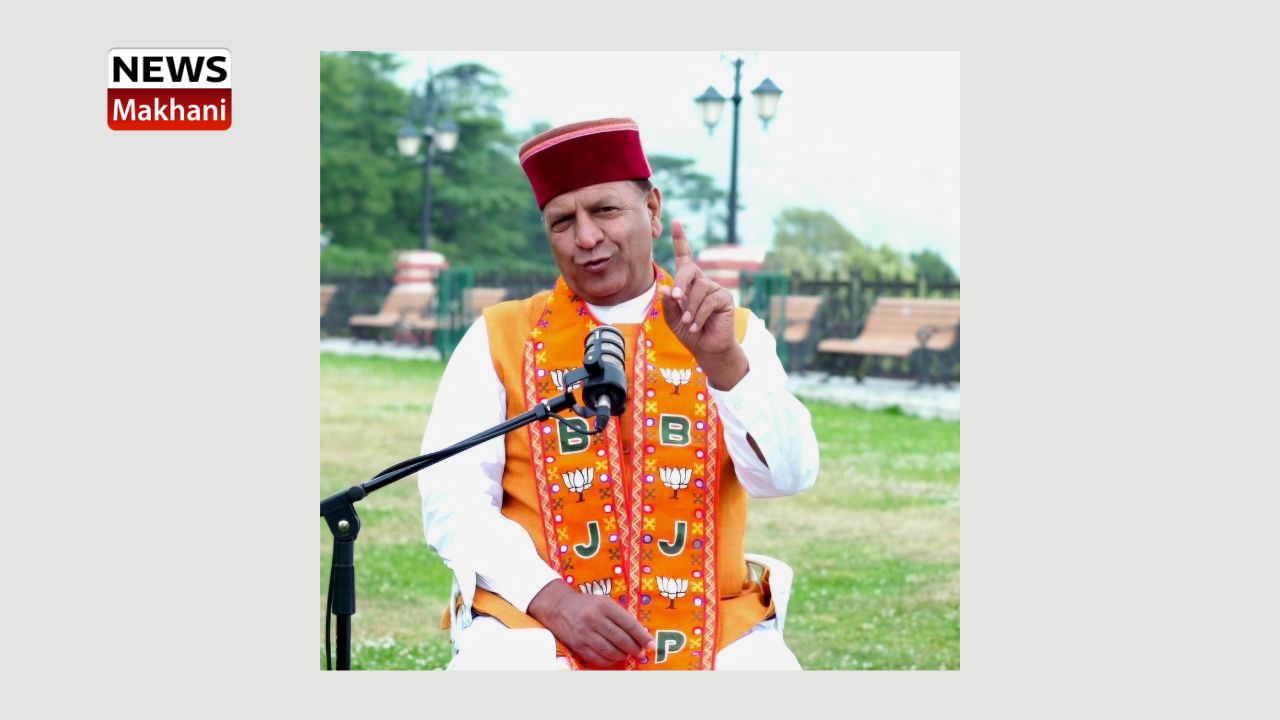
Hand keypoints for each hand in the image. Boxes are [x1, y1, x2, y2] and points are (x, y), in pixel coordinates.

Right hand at [526, 580, 653, 667]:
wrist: (558, 607)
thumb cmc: (587, 604)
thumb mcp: (604, 602)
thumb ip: (621, 616)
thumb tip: (640, 635)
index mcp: (604, 605)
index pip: (628, 624)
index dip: (642, 636)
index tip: (651, 644)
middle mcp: (594, 619)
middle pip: (621, 639)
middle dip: (635, 649)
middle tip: (641, 652)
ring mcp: (585, 633)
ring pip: (611, 651)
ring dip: (622, 655)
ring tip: (626, 653)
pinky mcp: (578, 645)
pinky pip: (598, 659)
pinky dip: (609, 661)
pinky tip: (614, 658)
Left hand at [657, 220, 748, 389]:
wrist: (707, 348)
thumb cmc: (689, 331)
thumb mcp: (672, 318)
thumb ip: (669, 303)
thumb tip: (668, 289)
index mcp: (688, 283)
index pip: (685, 258)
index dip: (681, 240)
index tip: (676, 222)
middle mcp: (702, 281)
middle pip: (689, 270)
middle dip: (681, 284)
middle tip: (677, 299)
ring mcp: (715, 288)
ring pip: (699, 289)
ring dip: (690, 308)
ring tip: (689, 322)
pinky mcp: (725, 298)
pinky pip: (709, 301)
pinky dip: (699, 315)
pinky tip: (697, 325)